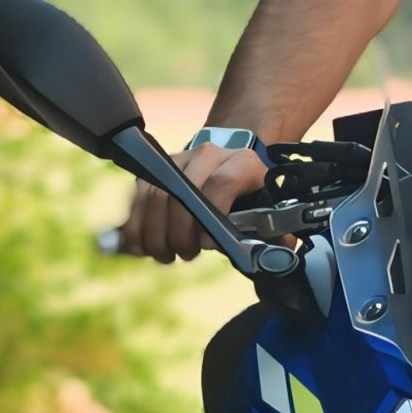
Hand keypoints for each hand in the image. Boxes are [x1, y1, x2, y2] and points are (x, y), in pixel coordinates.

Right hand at [121, 140, 266, 263]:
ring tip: (167, 255)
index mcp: (243, 162)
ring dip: (156, 234)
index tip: (207, 245)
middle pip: (182, 193)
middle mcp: (209, 155)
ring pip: (155, 196)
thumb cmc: (253, 195)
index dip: (211, 216)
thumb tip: (275, 258)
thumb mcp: (269, 209)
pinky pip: (138, 198)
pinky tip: (143, 248)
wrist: (233, 164)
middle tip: (186, 254)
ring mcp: (180, 159)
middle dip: (179, 233)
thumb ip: (273, 233)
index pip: (222, 183)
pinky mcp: (158, 170)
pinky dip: (136, 227)